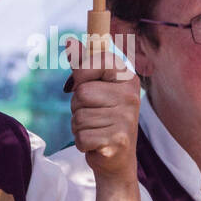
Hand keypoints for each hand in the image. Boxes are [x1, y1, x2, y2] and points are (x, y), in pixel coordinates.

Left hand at [66, 38, 140, 179]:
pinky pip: (82, 136)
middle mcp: (130, 96)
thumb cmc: (103, 118)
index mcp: (127, 78)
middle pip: (82, 93)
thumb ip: (82, 66)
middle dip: (78, 106)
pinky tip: (96, 143)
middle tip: (93, 115)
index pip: (97, 61)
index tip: (88, 84)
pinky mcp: (117, 141)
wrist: (117, 159)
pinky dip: (82, 142)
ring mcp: (126, 119)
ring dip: (79, 126)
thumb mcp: (94, 88)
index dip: (83, 73)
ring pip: (79, 117)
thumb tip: (70, 41)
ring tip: (95, 130)